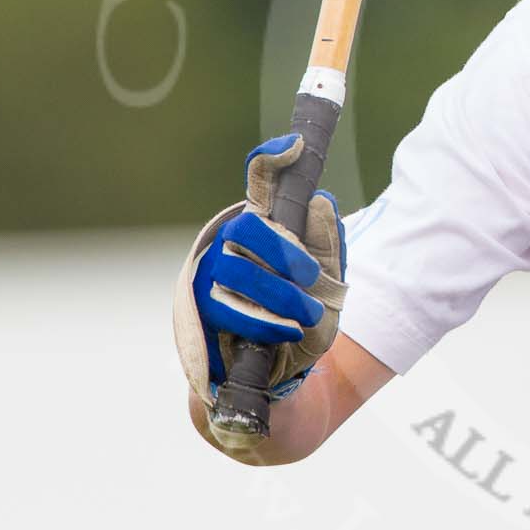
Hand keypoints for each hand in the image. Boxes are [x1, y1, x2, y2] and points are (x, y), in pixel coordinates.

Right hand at [178, 134, 347, 401]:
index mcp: (266, 230)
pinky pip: (225, 307)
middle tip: (312, 277)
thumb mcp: (330, 284)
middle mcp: (233, 245)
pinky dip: (264, 320)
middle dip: (284, 251)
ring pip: (237, 267)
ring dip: (280, 293)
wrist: (286, 383)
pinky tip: (288, 331)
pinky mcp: (198, 313)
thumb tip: (322, 200)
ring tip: (306, 315)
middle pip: (247, 226)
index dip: (272, 159)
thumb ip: (328, 244)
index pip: (261, 181)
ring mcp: (211, 277)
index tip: (294, 146)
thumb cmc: (306, 323)